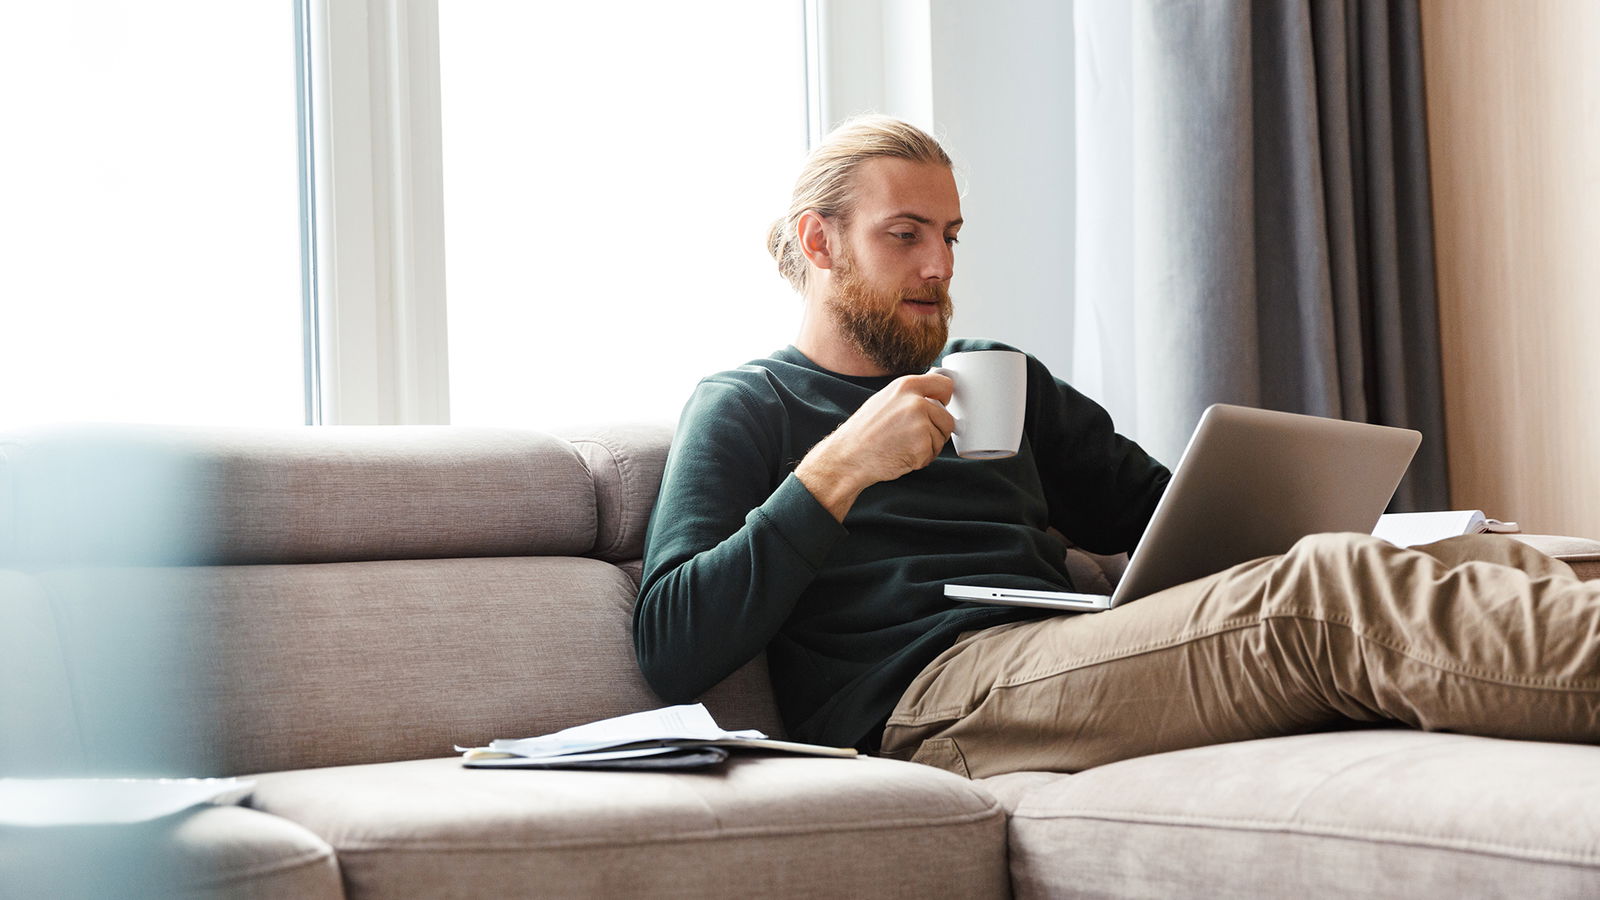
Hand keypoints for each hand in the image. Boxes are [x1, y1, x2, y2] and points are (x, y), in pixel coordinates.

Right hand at [795, 373, 955, 520]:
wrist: (848, 457)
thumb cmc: (864, 431)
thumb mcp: (885, 400)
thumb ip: (910, 395)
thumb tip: (934, 394)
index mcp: (906, 386)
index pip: (945, 385)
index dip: (945, 399)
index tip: (940, 406)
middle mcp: (916, 402)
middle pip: (947, 418)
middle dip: (936, 430)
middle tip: (911, 436)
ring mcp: (920, 424)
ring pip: (941, 437)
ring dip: (928, 446)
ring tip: (903, 445)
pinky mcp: (922, 446)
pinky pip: (933, 454)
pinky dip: (921, 459)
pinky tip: (901, 455)